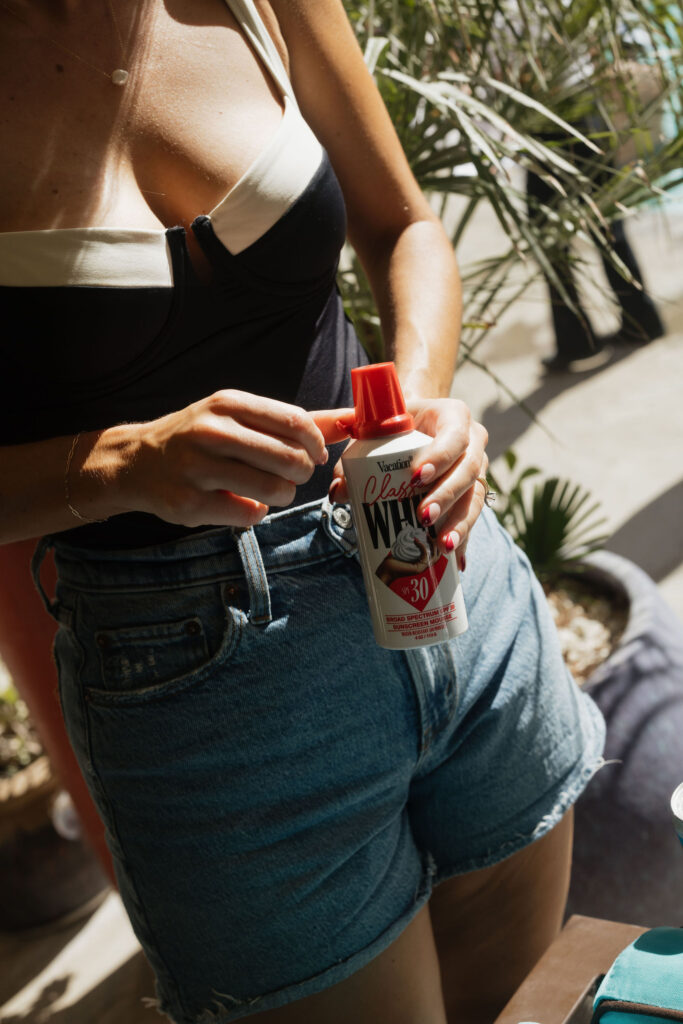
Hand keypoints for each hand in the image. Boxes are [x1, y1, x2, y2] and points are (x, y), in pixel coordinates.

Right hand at [117, 391, 351, 528]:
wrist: (138, 461)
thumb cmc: (202, 437)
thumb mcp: (240, 416)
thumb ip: (295, 421)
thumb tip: (351, 420)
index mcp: (228, 404)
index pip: (295, 422)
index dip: (317, 444)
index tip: (316, 455)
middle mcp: (211, 432)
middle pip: (290, 460)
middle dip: (300, 473)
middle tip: (289, 474)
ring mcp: (198, 469)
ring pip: (273, 491)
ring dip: (281, 495)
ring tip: (268, 489)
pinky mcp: (190, 503)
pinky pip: (248, 516)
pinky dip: (254, 513)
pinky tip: (240, 503)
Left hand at [328, 398, 487, 567]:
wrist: (414, 424)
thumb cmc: (394, 426)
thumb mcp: (373, 432)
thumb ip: (354, 457)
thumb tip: (339, 491)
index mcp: (453, 416)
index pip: (454, 435)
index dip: (440, 456)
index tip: (416, 477)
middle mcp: (473, 442)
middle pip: (469, 469)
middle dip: (447, 495)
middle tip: (424, 516)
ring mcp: (477, 468)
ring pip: (475, 496)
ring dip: (461, 523)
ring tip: (442, 546)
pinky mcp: (474, 492)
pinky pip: (473, 516)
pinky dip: (464, 537)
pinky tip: (456, 560)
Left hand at [375, 538, 434, 585]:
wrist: (386, 570)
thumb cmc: (392, 562)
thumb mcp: (404, 551)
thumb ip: (411, 545)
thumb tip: (414, 534)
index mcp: (421, 562)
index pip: (435, 554)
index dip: (434, 544)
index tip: (428, 535)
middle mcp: (423, 566)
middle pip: (438, 555)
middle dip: (436, 543)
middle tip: (429, 535)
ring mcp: (422, 568)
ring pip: (435, 556)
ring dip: (432, 544)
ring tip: (427, 536)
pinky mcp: (419, 568)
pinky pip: (426, 555)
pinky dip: (422, 546)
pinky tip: (416, 541)